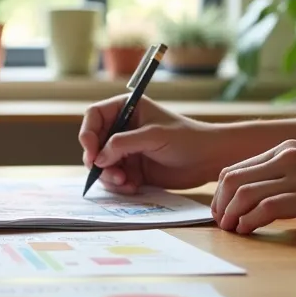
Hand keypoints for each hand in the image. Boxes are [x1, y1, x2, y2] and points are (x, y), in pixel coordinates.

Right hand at [78, 95, 222, 193]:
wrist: (208, 160)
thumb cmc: (186, 139)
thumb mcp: (154, 136)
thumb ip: (123, 143)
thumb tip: (98, 158)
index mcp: (127, 109)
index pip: (94, 116)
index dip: (88, 132)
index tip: (91, 150)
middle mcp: (123, 129)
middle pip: (94, 143)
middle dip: (97, 160)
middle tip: (107, 172)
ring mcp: (126, 150)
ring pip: (102, 164)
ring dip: (108, 175)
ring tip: (124, 182)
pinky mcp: (132, 169)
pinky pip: (114, 178)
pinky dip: (119, 185)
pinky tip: (133, 187)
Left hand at [211, 140, 295, 234]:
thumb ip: (287, 180)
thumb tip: (256, 200)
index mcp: (289, 148)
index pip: (237, 168)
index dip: (221, 194)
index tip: (222, 214)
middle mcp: (290, 155)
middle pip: (233, 178)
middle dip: (221, 204)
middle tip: (222, 225)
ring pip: (244, 192)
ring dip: (231, 215)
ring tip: (231, 231)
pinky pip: (264, 207)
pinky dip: (249, 222)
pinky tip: (248, 231)